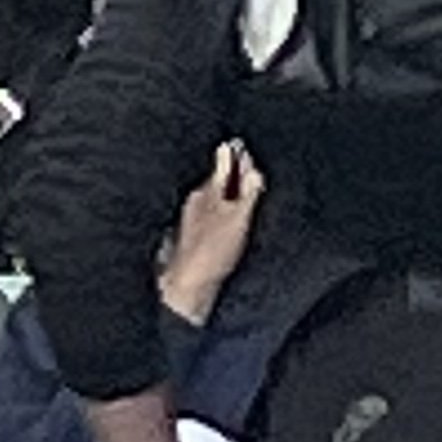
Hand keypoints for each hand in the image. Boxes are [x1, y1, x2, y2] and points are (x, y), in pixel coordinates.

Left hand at [157, 141, 264, 324]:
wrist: (189, 286)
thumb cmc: (211, 251)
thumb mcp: (238, 217)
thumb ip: (246, 191)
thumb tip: (252, 168)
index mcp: (204, 193)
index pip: (224, 168)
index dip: (239, 162)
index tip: (248, 154)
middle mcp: (194, 205)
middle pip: (217, 184)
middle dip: (233, 178)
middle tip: (249, 172)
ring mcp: (192, 223)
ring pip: (214, 202)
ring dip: (229, 198)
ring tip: (243, 196)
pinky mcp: (194, 242)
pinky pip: (212, 220)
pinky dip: (224, 217)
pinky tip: (231, 227)